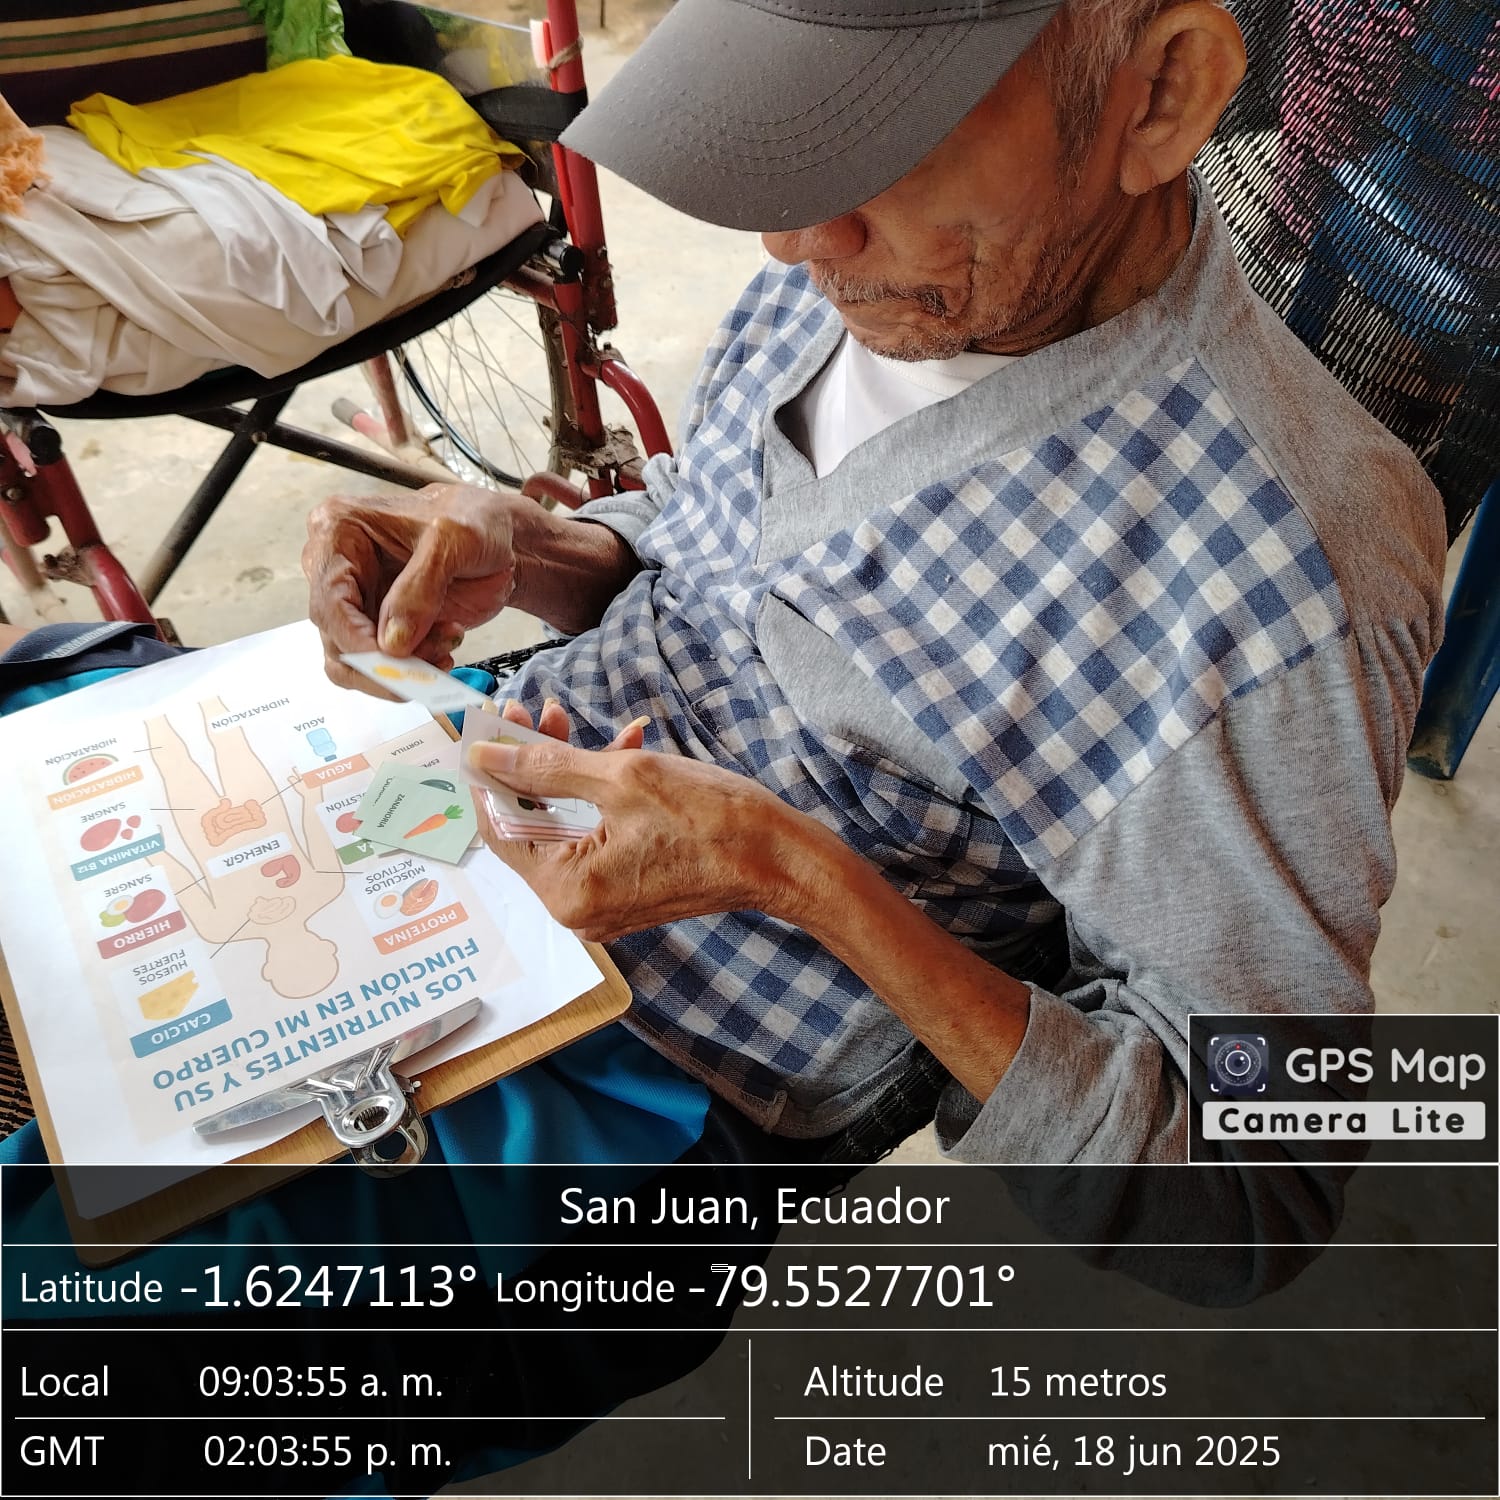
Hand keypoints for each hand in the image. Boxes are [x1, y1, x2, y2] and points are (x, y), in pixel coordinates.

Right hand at [303, 482, 520, 692]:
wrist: (502, 539)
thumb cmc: (475, 520)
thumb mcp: (455, 540)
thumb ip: (421, 587)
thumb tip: (392, 642)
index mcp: (340, 530)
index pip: (329, 599)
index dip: (356, 640)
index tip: (391, 663)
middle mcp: (339, 568)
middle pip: (336, 638)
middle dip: (384, 662)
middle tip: (425, 670)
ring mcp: (359, 601)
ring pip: (357, 661)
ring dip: (403, 668)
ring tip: (445, 646)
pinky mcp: (380, 626)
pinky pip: (385, 665)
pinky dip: (416, 668)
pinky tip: (444, 647)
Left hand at [469, 704, 809, 942]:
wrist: (780, 859)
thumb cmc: (711, 821)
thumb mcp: (623, 778)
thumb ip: (546, 764)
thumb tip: (484, 753)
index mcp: (565, 890)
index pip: (499, 824)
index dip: (493, 769)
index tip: (497, 722)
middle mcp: (575, 909)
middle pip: (531, 825)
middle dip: (536, 763)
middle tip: (544, 712)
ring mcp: (602, 906)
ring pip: (564, 827)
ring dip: (571, 773)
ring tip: (585, 724)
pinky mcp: (627, 894)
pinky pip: (594, 839)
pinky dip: (600, 798)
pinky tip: (623, 750)